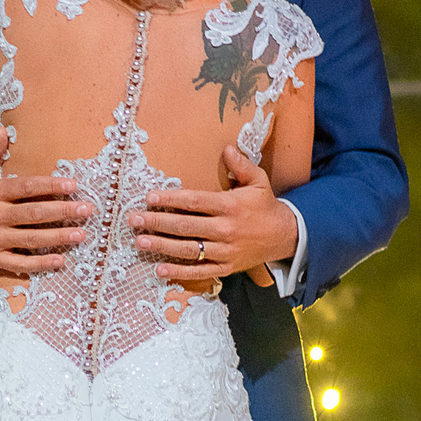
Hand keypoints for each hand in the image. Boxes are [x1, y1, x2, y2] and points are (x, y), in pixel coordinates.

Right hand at [0, 127, 91, 273]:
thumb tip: (4, 129)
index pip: (26, 187)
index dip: (50, 186)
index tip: (72, 185)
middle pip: (33, 214)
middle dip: (62, 212)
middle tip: (86, 210)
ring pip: (31, 239)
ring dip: (58, 238)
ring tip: (80, 234)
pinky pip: (20, 263)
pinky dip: (40, 264)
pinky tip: (60, 260)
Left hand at [128, 144, 296, 285]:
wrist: (285, 236)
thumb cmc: (265, 206)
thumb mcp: (258, 181)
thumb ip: (241, 165)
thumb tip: (226, 148)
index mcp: (230, 206)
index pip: (195, 201)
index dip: (171, 199)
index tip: (150, 197)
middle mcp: (225, 229)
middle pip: (186, 226)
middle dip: (157, 223)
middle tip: (134, 220)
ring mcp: (225, 251)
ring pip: (188, 249)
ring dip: (162, 246)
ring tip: (140, 242)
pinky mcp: (225, 267)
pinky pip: (200, 271)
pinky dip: (179, 272)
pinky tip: (160, 270)